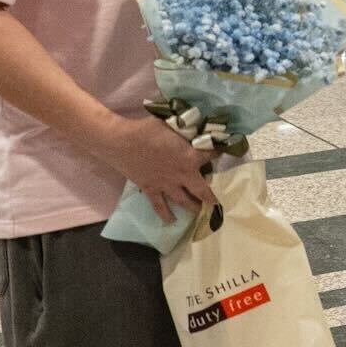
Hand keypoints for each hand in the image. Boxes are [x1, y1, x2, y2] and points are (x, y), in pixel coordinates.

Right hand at [98, 112, 214, 221]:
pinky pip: (159, 206)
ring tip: (201, 212)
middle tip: (217, 203)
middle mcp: (182, 175)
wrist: (121, 142)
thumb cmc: (147, 130)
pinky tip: (171, 221)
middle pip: (201, 190)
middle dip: (211, 197)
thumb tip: (194, 125)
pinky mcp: (150, 189)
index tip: (224, 153)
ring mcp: (166, 185)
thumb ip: (185, 128)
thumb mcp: (172, 124)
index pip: (211, 156)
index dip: (218, 153)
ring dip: (193, 207)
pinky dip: (165, 214)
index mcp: (190, 157)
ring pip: (183, 200)